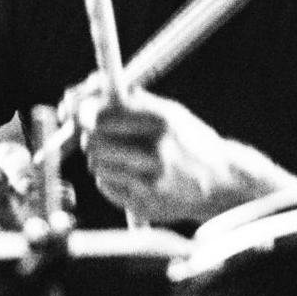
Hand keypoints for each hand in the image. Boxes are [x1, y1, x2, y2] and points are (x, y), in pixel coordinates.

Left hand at [84, 91, 296, 223]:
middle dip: (88, 134)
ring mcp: (151, 183)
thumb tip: (82, 90)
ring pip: (97, 165)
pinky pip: (106, 186)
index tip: (73, 108)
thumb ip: (129, 100)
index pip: (104, 113)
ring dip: (101, 157)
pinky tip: (133, 175)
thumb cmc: (190, 141)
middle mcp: (158, 152)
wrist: (223, 183)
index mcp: (164, 121)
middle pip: (94, 141)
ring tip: (124, 155)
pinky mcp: (145, 205)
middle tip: (93, 131)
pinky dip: (111, 178)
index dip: (82, 109)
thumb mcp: (169, 112)